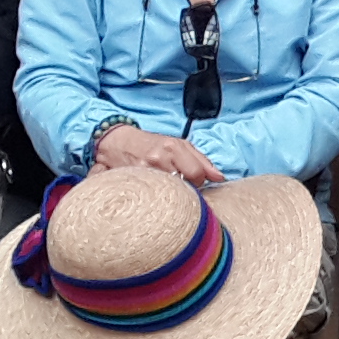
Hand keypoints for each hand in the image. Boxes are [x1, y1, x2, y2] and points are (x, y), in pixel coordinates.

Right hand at [93, 126, 221, 185]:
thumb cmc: (152, 144)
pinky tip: (157, 192)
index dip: (199, 181)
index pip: (197, 174)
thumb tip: (220, 177)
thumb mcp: (179, 145)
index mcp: (173, 147)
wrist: (118, 142)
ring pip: (170, 192)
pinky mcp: (133, 181)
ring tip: (168, 188)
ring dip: (173, 194)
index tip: (194, 180)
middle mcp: (159, 159)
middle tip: (181, 185)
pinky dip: (158, 196)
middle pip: (184, 185)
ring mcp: (144, 171)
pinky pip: (153, 196)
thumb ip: (202, 161)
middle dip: (187, 189)